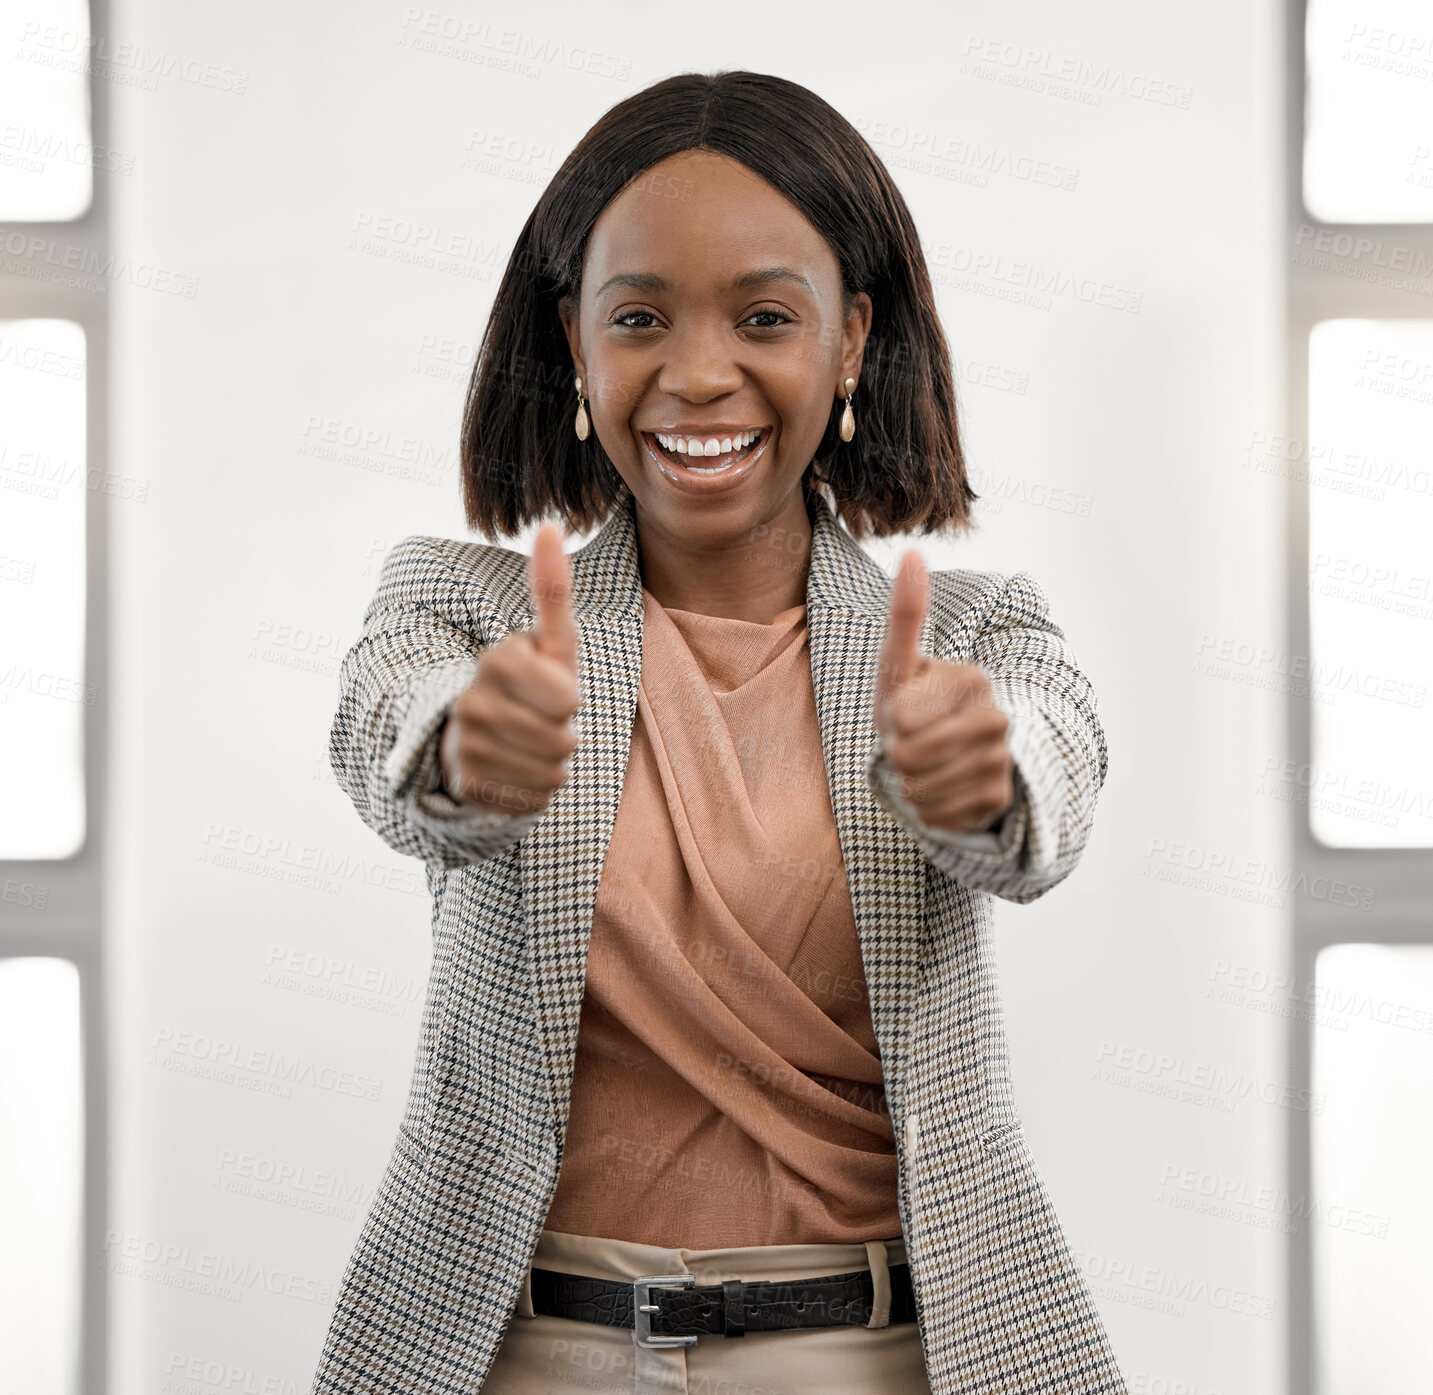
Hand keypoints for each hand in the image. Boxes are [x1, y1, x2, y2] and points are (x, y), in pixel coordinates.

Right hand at [437, 523, 580, 816]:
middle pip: (563, 740)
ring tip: (526, 747)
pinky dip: (532, 793)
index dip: (568, 700)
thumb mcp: (550, 643)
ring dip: (550, 766)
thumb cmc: (531, 686)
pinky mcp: (465, 788)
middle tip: (538, 723)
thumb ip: (552, 590)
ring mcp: (463, 748)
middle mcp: (470, 703)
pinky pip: (532, 801)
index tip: (547, 689)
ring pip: (551, 774)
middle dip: (562, 736)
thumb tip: (551, 525)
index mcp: (496, 661)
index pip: (568, 699)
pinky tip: (512, 773)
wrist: (479, 739)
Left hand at [874, 550, 1014, 833]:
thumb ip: (907, 614)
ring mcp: (1002, 760)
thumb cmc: (914, 705)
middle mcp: (996, 717)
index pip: (902, 718)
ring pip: (921, 790)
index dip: (892, 722)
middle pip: (909, 755)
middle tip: (910, 745)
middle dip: (896, 756)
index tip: (907, 713)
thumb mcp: (900, 664)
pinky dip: (927, 811)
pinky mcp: (999, 800)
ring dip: (909, 785)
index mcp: (971, 678)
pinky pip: (937, 817)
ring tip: (923, 768)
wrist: (945, 758)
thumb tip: (912, 552)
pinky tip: (941, 791)